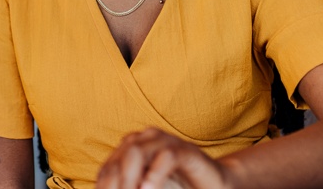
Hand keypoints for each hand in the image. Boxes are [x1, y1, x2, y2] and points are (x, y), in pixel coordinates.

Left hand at [96, 128, 231, 188]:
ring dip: (128, 180)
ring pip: (137, 151)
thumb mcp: (147, 188)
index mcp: (132, 148)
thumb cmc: (178, 188)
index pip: (107, 169)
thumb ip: (132, 187)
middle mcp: (146, 139)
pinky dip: (155, 174)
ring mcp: (167, 141)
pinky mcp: (187, 151)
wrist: (215, 183)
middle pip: (118, 159)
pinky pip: (167, 156)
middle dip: (115, 185)